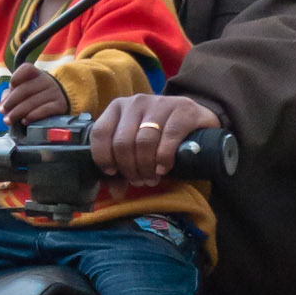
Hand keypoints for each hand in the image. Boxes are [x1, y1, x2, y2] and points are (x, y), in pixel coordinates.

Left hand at [0, 63, 69, 126]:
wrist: (60, 101)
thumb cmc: (36, 95)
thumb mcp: (24, 90)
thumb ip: (11, 93)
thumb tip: (3, 103)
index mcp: (36, 73)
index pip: (26, 69)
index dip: (15, 78)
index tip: (10, 88)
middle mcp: (46, 81)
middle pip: (25, 89)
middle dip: (10, 102)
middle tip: (2, 112)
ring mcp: (54, 93)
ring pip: (32, 102)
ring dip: (18, 112)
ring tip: (8, 120)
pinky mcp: (60, 105)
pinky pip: (44, 110)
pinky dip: (32, 116)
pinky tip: (24, 121)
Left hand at [90, 93, 220, 184]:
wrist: (195, 120)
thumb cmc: (159, 136)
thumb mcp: (136, 148)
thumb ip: (121, 168)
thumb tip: (116, 192)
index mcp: (117, 107)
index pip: (100, 132)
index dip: (103, 157)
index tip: (113, 172)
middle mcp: (136, 102)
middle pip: (123, 142)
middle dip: (129, 168)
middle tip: (138, 181)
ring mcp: (160, 103)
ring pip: (144, 142)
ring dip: (146, 167)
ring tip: (151, 178)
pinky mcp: (184, 109)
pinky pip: (168, 138)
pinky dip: (163, 158)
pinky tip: (163, 168)